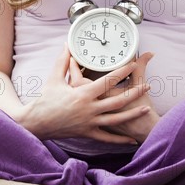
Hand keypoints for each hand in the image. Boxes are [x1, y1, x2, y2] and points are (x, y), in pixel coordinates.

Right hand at [17, 44, 150, 143]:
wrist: (37, 123)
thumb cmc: (45, 99)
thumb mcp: (54, 78)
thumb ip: (63, 61)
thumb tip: (67, 45)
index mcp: (83, 94)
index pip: (107, 81)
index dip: (121, 72)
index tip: (132, 64)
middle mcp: (89, 109)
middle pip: (117, 101)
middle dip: (134, 93)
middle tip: (147, 86)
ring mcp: (89, 123)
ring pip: (116, 119)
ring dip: (132, 114)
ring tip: (146, 108)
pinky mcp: (87, 134)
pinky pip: (106, 138)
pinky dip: (119, 139)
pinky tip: (131, 139)